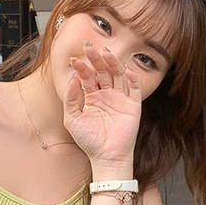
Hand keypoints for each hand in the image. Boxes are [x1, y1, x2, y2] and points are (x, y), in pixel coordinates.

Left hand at [64, 42, 141, 166]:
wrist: (106, 157)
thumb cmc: (89, 141)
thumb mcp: (72, 119)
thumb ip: (71, 99)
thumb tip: (73, 79)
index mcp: (91, 96)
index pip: (87, 76)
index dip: (81, 67)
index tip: (74, 59)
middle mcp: (106, 94)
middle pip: (102, 71)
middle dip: (96, 59)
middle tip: (89, 47)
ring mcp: (120, 98)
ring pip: (118, 75)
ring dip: (113, 63)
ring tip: (106, 54)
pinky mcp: (133, 105)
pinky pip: (135, 88)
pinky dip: (132, 78)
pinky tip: (126, 71)